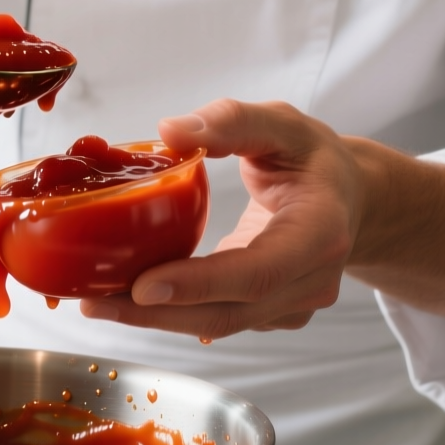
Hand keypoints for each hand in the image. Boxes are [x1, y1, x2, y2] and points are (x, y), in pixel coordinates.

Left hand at [80, 99, 444, 340]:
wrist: (350, 198)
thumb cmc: (312, 158)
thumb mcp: (281, 124)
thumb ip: (230, 121)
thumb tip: (168, 131)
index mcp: (321, 231)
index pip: (258, 270)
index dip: (200, 284)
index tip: (144, 286)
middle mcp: (311, 280)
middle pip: (230, 312)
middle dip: (158, 314)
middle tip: (94, 302)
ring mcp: (293, 305)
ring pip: (219, 323)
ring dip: (156, 319)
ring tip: (96, 301)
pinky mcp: (270, 315)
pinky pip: (218, 319)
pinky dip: (172, 313)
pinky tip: (127, 299)